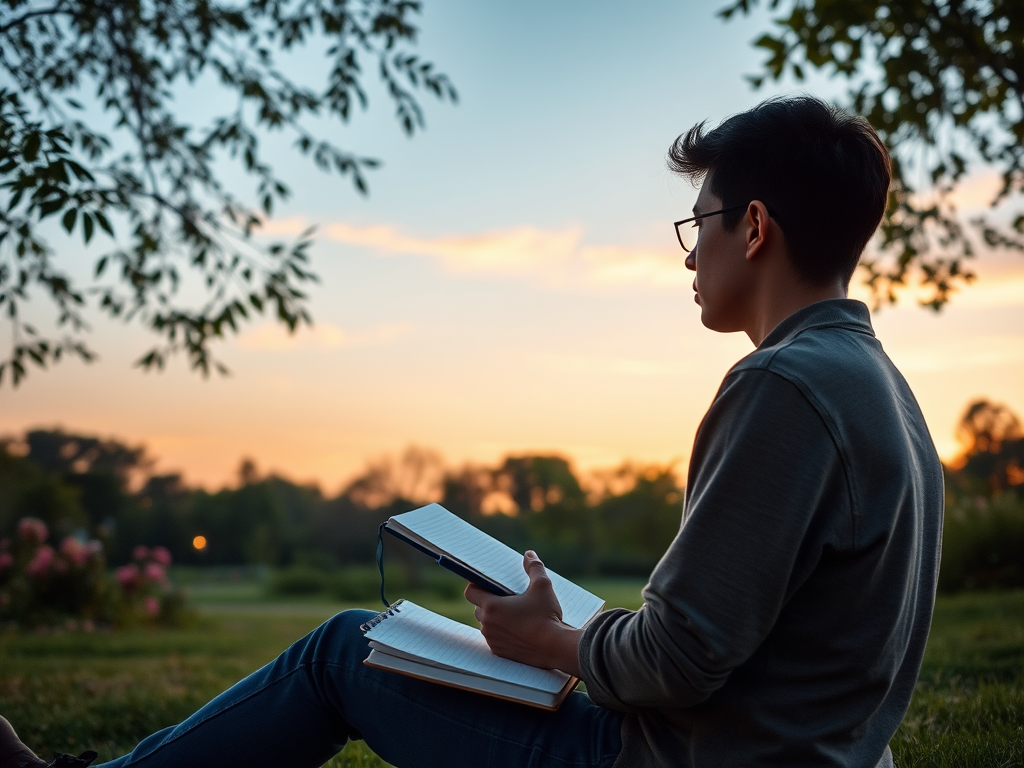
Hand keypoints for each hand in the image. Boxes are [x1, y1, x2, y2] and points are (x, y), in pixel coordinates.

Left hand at [464, 550, 581, 675]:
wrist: (555, 647)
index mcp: (492, 606)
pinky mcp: (500, 652)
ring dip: (495, 617)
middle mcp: (487, 624)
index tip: (489, 582)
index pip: (470, 592)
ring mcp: (493, 640)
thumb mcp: (542, 586)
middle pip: (478, 607)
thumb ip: (534, 568)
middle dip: (489, 601)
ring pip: (487, 624)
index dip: (477, 584)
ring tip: (513, 612)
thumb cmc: (547, 616)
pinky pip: (495, 638)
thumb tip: (529, 555)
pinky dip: (502, 632)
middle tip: (506, 597)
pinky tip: (517, 628)